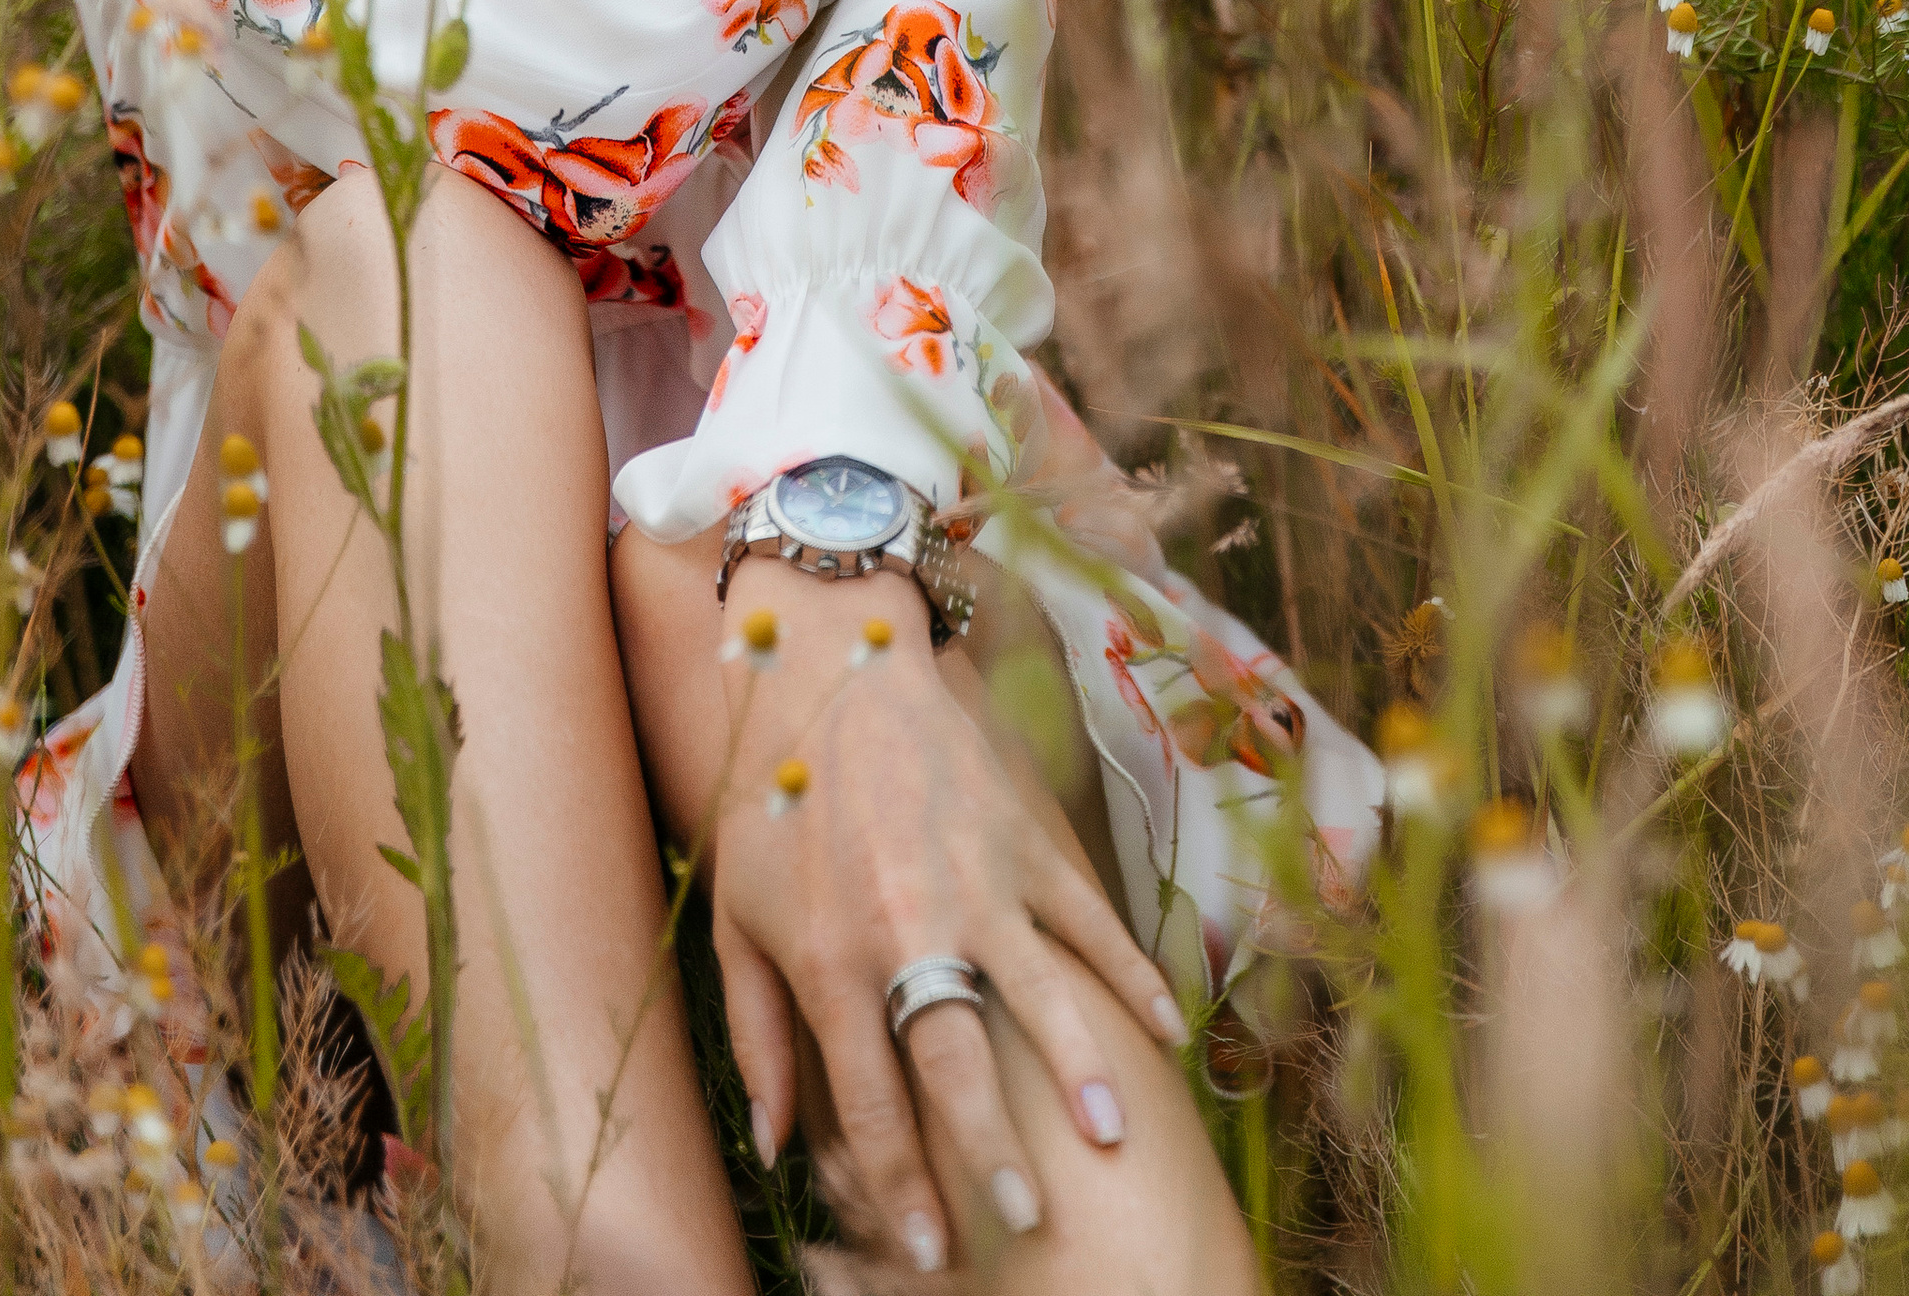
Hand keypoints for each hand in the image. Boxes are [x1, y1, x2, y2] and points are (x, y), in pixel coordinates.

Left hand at [704, 564, 1185, 1271]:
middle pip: (959, 1066)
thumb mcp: (739, 922)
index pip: (874, 1104)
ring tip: (1109, 1142)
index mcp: (834, 962)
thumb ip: (759, 1036)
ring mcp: (978, 882)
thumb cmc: (772, 805)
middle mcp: (910, 930)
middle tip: (1028, 1225)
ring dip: (1078, 1073)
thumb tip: (772, 1143)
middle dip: (993, 1156)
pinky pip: (1088, 920)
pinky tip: (1168, 1030)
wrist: (832, 671)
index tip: (933, 1252)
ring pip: (1039, 997)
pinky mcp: (1025, 840)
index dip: (904, 1187)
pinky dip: (1130, 976)